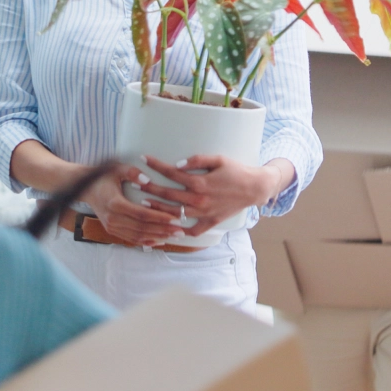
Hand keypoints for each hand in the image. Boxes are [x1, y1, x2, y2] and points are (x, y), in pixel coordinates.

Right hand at [79, 162, 183, 247]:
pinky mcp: (112, 231)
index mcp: (115, 204)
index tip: (176, 218)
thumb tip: (147, 179)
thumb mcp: (116, 168)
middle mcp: (112, 219)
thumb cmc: (104, 176)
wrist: (86, 188)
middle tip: (181, 231)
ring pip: (138, 236)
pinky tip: (160, 240)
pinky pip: (131, 239)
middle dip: (163, 230)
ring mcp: (111, 227)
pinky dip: (147, 241)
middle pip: (142, 228)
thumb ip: (131, 172)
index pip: (142, 214)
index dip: (160, 217)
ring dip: (157, 237)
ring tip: (175, 236)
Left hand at [139, 154, 287, 238]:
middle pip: (167, 194)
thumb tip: (176, 165)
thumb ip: (196, 160)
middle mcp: (199, 200)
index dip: (156, 165)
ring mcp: (203, 213)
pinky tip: (168, 227)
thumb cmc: (236, 171)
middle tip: (136, 182)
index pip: (171, 173)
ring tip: (144, 203)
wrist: (254, 188)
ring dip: (158, 208)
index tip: (144, 159)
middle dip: (149, 187)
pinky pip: (192, 231)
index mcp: (199, 182)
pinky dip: (180, 231)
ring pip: (174, 213)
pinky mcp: (210, 222)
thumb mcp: (218, 159)